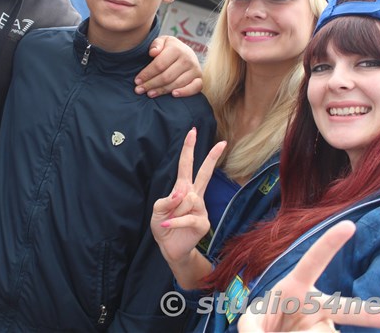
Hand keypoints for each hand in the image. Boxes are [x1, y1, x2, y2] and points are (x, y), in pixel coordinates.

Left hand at [135, 36, 202, 97]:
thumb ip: (156, 44)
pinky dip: (184, 92)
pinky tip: (173, 95)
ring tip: (149, 94)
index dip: (146, 74)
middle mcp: (187, 59)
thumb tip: (153, 53)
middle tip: (139, 90)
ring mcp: (195, 69)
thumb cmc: (170, 48)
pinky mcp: (199, 78)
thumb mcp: (162, 41)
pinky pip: (195, 88)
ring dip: (162, 91)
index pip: (159, 65)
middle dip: (151, 84)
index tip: (137, 81)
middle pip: (166, 76)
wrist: (186, 52)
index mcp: (176, 49)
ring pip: (176, 84)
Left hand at [151, 128, 225, 286]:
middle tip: (222, 143)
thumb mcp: (157, 212)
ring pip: (187, 200)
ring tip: (169, 221)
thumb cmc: (164, 226)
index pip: (186, 166)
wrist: (170, 249)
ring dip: (173, 211)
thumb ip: (166, 201)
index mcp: (183, 189)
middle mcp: (195, 196)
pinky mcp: (203, 223)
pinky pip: (186, 217)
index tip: (192, 131)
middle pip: (204, 173)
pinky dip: (173, 222)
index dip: (188, 149)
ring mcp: (201, 209)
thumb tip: (181, 194)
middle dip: (212, 157)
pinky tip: (166, 226)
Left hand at [237, 221, 379, 331]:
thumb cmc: (261, 324)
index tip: (349, 225)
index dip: (330, 243)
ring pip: (326, 332)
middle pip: (347, 310)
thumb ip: (252, 329)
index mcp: (296, 289)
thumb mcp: (250, 322)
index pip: (313, 261)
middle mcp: (316, 307)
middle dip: (374, 314)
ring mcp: (324, 326)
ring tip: (287, 330)